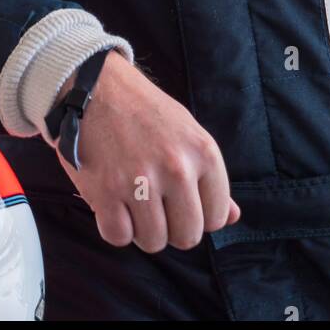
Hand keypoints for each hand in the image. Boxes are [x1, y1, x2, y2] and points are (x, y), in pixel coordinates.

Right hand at [49, 51, 241, 252]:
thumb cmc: (145, 112)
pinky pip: (118, 237)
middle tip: (156, 206)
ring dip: (142, 230)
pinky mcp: (106, 192)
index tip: (181, 203)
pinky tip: (113, 204)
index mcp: (204, 153)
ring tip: (133, 203)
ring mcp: (140, 181)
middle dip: (172, 229)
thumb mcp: (188, 133)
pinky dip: (114, 227)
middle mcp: (177, 169)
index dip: (199, 216)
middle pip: (187, 237)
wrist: (97, 87)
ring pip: (153, 242)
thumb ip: (210, 179)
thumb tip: (233, 218)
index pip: (216, 218)